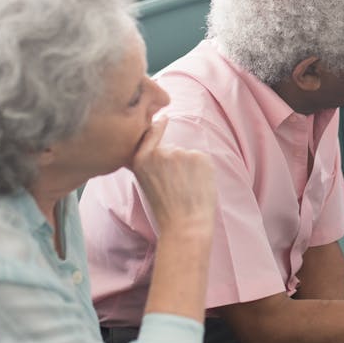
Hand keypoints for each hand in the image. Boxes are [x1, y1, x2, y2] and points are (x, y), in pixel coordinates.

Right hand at [130, 117, 216, 239]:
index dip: (157, 125)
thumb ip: (148, 163)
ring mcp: (180, 153)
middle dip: (175, 162)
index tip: (164, 118)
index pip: (150, 133)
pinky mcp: (200, 156)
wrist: (185, 225)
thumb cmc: (165, 209)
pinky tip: (198, 186)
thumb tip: (156, 145)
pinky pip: (201, 159)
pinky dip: (202, 170)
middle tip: (176, 186)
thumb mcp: (145, 182)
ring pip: (187, 155)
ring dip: (189, 166)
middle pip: (172, 148)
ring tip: (186, 188)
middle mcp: (159, 152)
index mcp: (141, 159)